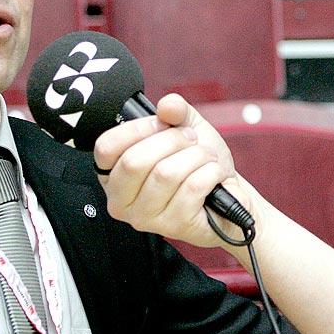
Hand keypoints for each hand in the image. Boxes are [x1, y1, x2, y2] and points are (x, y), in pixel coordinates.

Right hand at [92, 93, 249, 248]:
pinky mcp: (173, 226)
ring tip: (206, 158)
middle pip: (135, 161)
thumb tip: (168, 106)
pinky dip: (211, 172)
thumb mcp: (184, 127)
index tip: (163, 123)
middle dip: (173, 141)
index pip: (106, 148)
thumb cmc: (196, 164)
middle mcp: (121, 200)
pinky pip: (192, 187)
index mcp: (113, 174)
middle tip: (191, 140)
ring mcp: (145, 218)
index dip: (137, 128)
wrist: (226, 196)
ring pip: (166, 173)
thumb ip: (174, 110)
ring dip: (196, 157)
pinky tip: (214, 175)